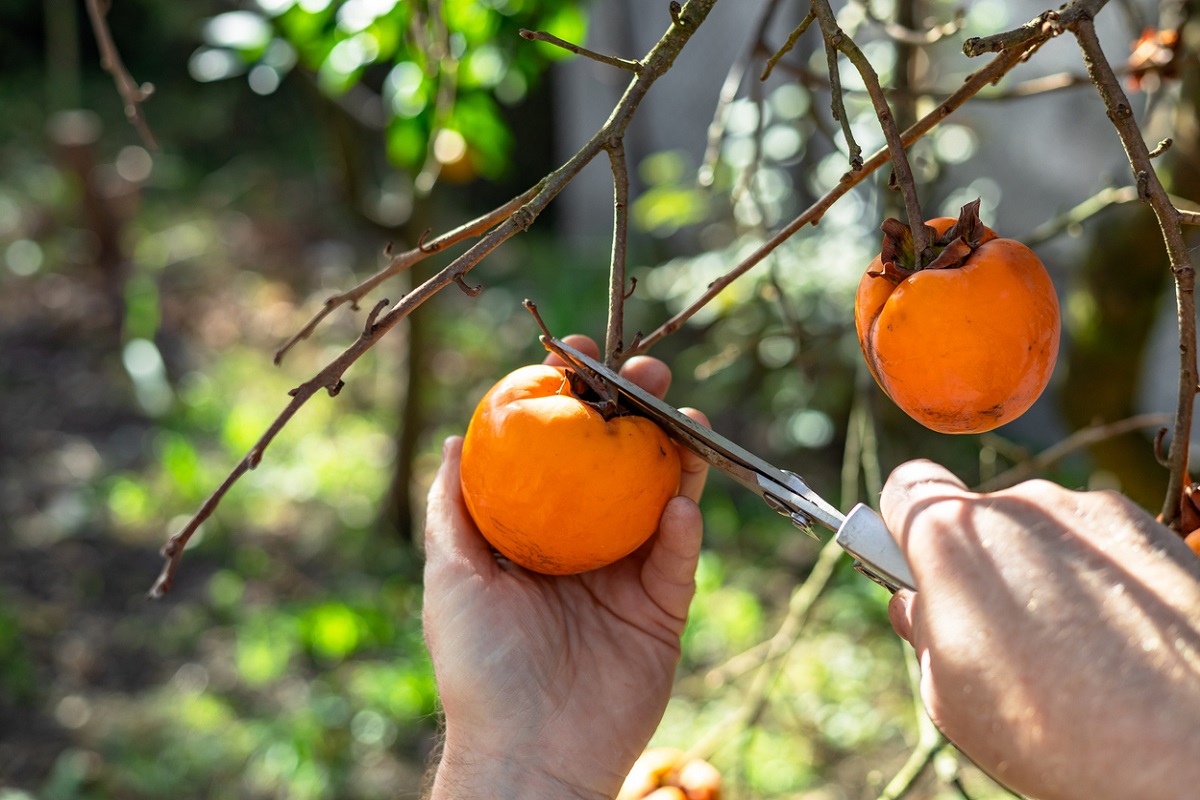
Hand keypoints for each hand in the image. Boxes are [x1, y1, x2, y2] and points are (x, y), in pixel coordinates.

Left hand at [421, 336, 709, 799]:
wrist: (531, 754)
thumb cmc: (479, 667)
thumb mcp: (451, 578)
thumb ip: (453, 510)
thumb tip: (452, 440)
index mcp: (535, 532)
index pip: (556, 452)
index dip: (569, 400)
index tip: (577, 356)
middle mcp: (583, 544)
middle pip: (617, 462)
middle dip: (635, 411)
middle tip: (647, 373)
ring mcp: (625, 574)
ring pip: (659, 498)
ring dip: (675, 454)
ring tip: (683, 417)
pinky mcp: (661, 609)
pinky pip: (677, 558)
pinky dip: (680, 527)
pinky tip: (675, 504)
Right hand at [881, 460, 1199, 799]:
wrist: (1185, 755)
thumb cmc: (1054, 732)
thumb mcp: (947, 693)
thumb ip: (921, 628)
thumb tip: (918, 604)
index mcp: (952, 537)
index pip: (905, 488)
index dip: (903, 526)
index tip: (916, 565)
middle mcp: (1023, 506)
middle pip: (981, 517)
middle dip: (982, 564)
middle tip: (1000, 635)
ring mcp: (1094, 514)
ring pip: (1045, 533)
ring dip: (1045, 573)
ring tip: (1073, 653)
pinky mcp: (1155, 534)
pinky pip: (1102, 547)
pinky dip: (1100, 582)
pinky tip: (1118, 645)